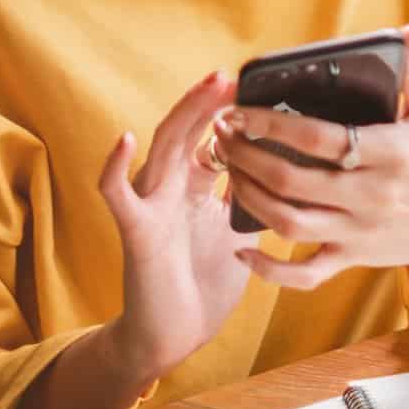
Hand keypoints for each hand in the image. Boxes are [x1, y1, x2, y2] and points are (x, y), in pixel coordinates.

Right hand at [97, 69, 251, 380]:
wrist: (175, 334)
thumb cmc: (205, 283)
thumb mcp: (241, 230)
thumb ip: (254, 196)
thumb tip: (293, 168)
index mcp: (195, 187)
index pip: (210, 137)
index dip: (230, 113)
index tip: (257, 87)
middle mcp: (170, 188)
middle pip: (188, 131)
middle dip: (209, 102)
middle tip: (232, 74)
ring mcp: (151, 205)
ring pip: (162, 148)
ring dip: (184, 115)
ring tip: (206, 88)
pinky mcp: (136, 230)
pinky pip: (118, 195)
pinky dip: (115, 167)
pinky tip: (124, 139)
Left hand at [214, 27, 408, 294]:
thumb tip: (402, 33)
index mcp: (391, 152)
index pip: (321, 138)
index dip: (273, 124)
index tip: (240, 109)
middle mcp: (372, 195)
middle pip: (294, 180)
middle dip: (247, 155)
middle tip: (222, 134)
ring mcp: (358, 232)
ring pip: (289, 223)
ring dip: (249, 197)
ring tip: (227, 168)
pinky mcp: (351, 259)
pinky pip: (304, 275)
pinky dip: (269, 270)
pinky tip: (241, 248)